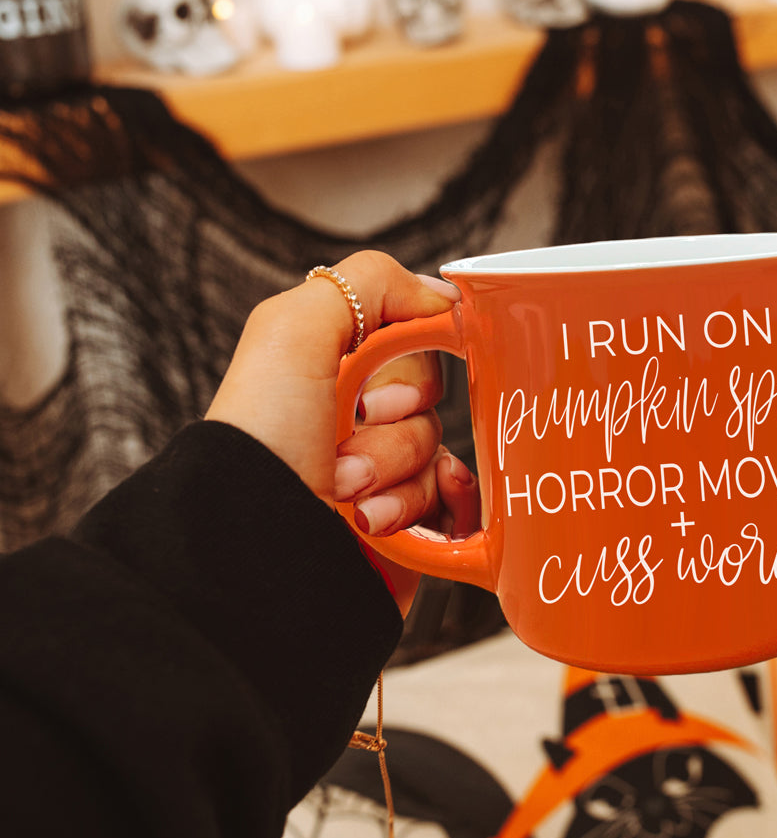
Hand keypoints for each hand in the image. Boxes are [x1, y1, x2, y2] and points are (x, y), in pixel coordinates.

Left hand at [205, 250, 480, 613]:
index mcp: (328, 372)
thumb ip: (368, 283)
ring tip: (348, 501)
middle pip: (429, 402)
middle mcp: (353, 421)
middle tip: (346, 453)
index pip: (412, 343)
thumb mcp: (291, 331)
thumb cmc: (261, 444)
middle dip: (394, 430)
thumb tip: (444, 296)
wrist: (258, 554)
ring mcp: (383, 476)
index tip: (372, 396)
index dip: (408, 366)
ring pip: (439, 454)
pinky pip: (457, 503)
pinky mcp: (408, 526)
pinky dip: (439, 506)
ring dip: (397, 477)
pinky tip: (397, 516)